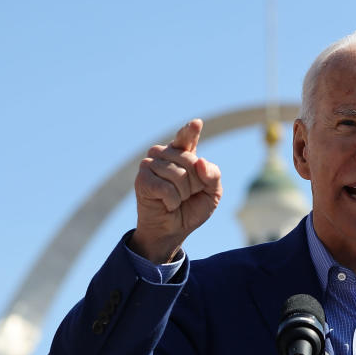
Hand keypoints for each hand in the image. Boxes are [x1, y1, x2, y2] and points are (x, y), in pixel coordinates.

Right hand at [129, 119, 222, 262]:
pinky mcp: (142, 179)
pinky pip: (166, 187)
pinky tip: (167, 204)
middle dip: (195, 185)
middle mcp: (165, 154)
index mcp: (183, 153)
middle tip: (186, 195)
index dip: (190, 131)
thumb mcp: (212, 193)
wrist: (173, 230)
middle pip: (190, 162)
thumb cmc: (192, 208)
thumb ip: (212, 175)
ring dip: (182, 194)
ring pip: (179, 175)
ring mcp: (150, 164)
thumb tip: (200, 161)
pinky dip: (172, 201)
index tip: (196, 124)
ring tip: (175, 199)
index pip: (187, 138)